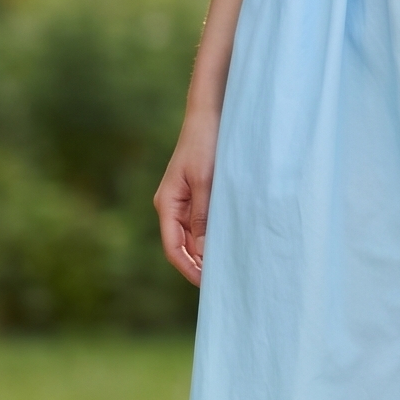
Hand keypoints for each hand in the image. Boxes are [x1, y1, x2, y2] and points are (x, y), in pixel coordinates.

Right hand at [154, 102, 218, 285]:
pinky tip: (231, 242)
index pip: (174, 248)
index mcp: (168, 204)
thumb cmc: (206, 144)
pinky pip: (203, 222)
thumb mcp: (207, 182)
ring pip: (194, 236)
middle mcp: (173, 206)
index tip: (209, 285)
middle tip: (225, 282)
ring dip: (208, 251)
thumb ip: (205, 217)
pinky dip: (214, 235)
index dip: (190, 269)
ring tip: (231, 267)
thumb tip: (205, 252)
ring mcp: (185, 200)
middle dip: (200, 265)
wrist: (210, 113)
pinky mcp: (198, 193)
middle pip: (183, 246)